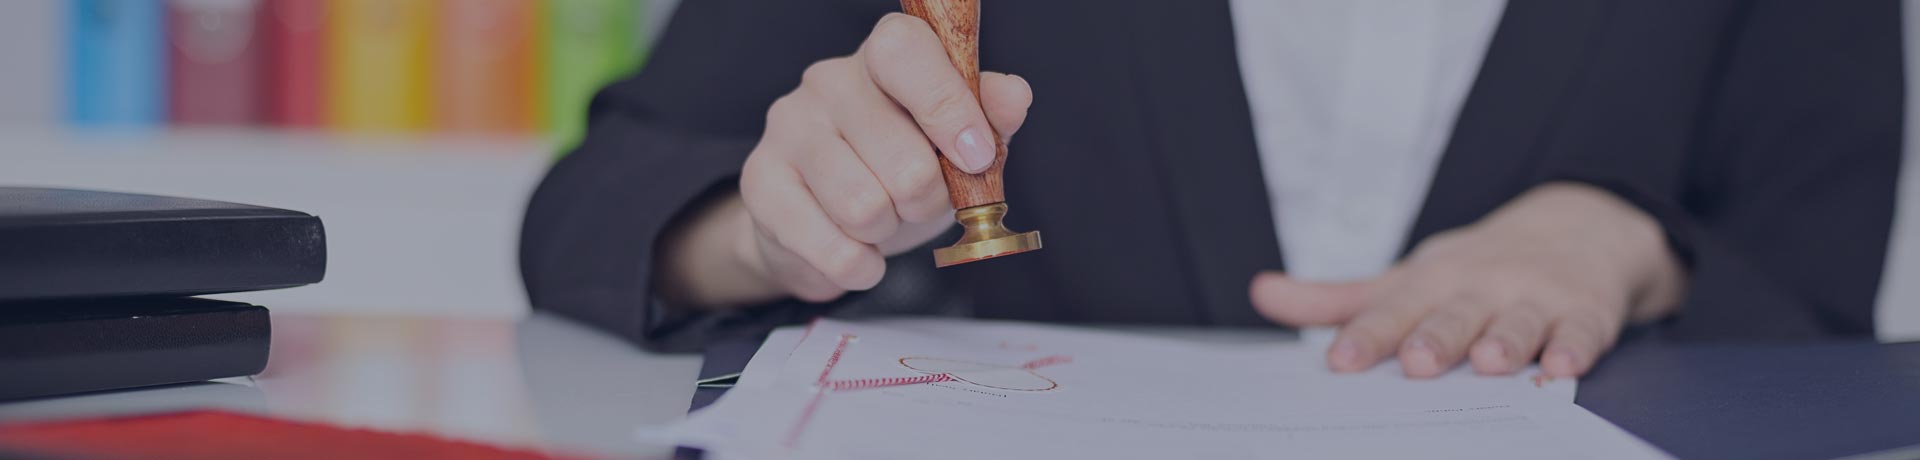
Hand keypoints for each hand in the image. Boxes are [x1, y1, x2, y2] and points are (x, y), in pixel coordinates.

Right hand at [656, 14, 1032, 307]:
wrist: (823, 226)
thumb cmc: (898, 171)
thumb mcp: (954, 144)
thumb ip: (989, 118)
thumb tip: (1014, 96)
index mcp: (883, 57)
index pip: (906, 51)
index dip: (947, 106)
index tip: (976, 157)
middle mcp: (828, 80)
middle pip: (904, 160)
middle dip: (927, 202)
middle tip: (918, 203)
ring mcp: (788, 128)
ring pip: (865, 208)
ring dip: (888, 233)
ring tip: (881, 223)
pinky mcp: (760, 183)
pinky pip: (832, 248)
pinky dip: (859, 267)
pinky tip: (858, 254)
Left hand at [1249, 183, 1685, 378]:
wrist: (1578, 227)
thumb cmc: (1474, 270)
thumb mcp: (1407, 278)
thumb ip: (1338, 299)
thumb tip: (1262, 293)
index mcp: (1431, 281)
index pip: (1392, 311)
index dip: (1366, 337)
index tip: (1339, 363)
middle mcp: (1481, 286)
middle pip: (1454, 316)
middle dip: (1435, 338)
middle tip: (1416, 364)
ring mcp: (1536, 298)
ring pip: (1518, 324)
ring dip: (1505, 342)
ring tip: (1489, 362)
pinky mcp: (1585, 312)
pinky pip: (1582, 333)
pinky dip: (1574, 349)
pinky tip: (1563, 368)